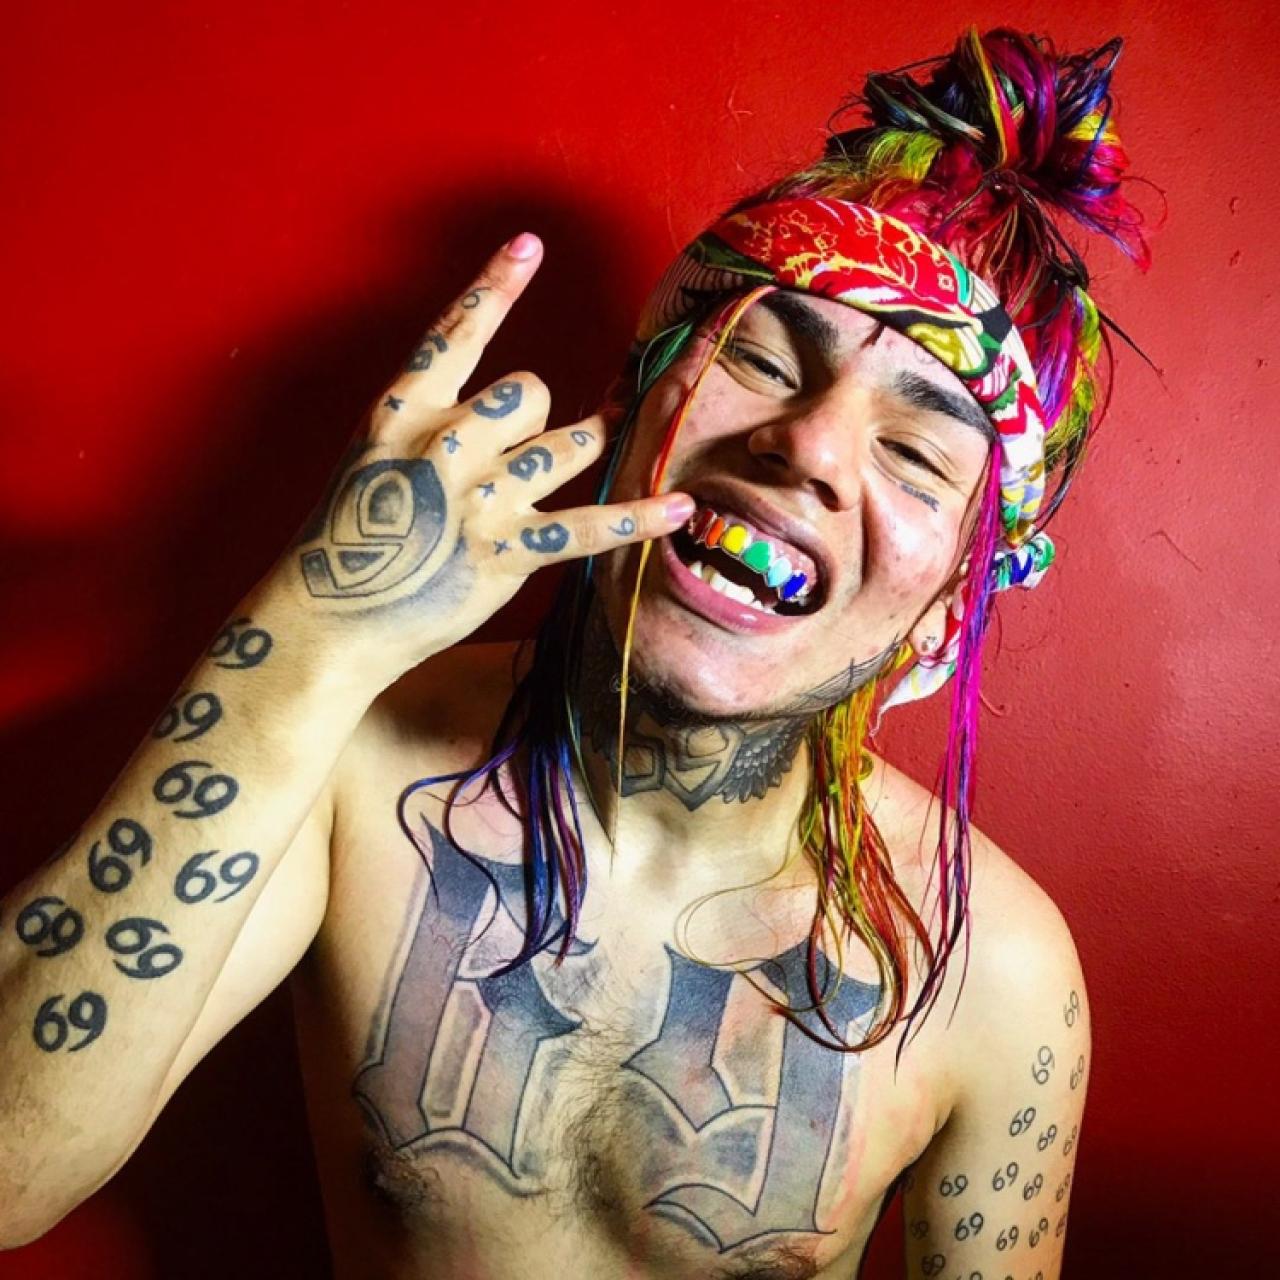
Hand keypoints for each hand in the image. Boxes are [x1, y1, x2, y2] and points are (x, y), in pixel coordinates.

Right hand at [283, 234, 692, 687]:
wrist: (327, 619)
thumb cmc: (346, 541)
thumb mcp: (371, 460)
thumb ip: (432, 426)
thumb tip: (512, 414)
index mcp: (401, 412)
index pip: (455, 334)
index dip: (495, 287)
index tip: (529, 245)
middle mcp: (444, 444)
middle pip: (532, 392)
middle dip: (537, 416)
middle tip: (520, 451)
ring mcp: (479, 498)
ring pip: (570, 444)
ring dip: (587, 444)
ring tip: (597, 443)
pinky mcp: (507, 551)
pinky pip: (588, 525)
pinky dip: (638, 518)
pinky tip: (680, 509)